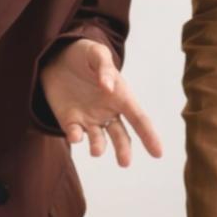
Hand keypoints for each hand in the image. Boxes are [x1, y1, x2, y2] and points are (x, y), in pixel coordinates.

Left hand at [39, 38, 162, 165]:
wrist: (57, 57)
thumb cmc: (85, 54)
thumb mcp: (97, 53)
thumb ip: (104, 68)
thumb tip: (108, 87)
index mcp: (121, 97)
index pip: (139, 119)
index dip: (149, 136)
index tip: (158, 153)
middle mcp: (108, 112)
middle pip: (121, 136)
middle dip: (123, 150)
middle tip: (124, 162)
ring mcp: (89, 119)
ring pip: (99, 140)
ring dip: (98, 147)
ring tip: (96, 151)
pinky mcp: (70, 121)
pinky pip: (75, 134)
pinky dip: (76, 137)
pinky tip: (75, 135)